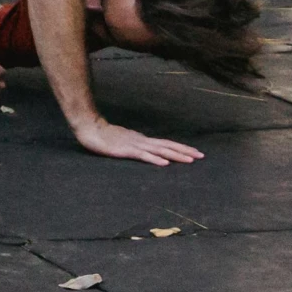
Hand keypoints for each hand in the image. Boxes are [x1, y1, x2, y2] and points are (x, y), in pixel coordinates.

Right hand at [72, 119, 204, 165]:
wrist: (89, 127)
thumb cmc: (104, 136)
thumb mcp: (122, 141)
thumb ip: (134, 146)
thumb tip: (145, 151)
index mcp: (142, 140)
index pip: (165, 144)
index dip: (180, 148)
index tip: (195, 153)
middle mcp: (142, 141)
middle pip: (167, 146)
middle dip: (185, 151)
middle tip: (201, 156)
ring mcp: (135, 145)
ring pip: (160, 151)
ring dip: (176, 155)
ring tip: (190, 160)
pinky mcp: (126, 150)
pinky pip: (143, 156)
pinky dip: (155, 159)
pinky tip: (165, 164)